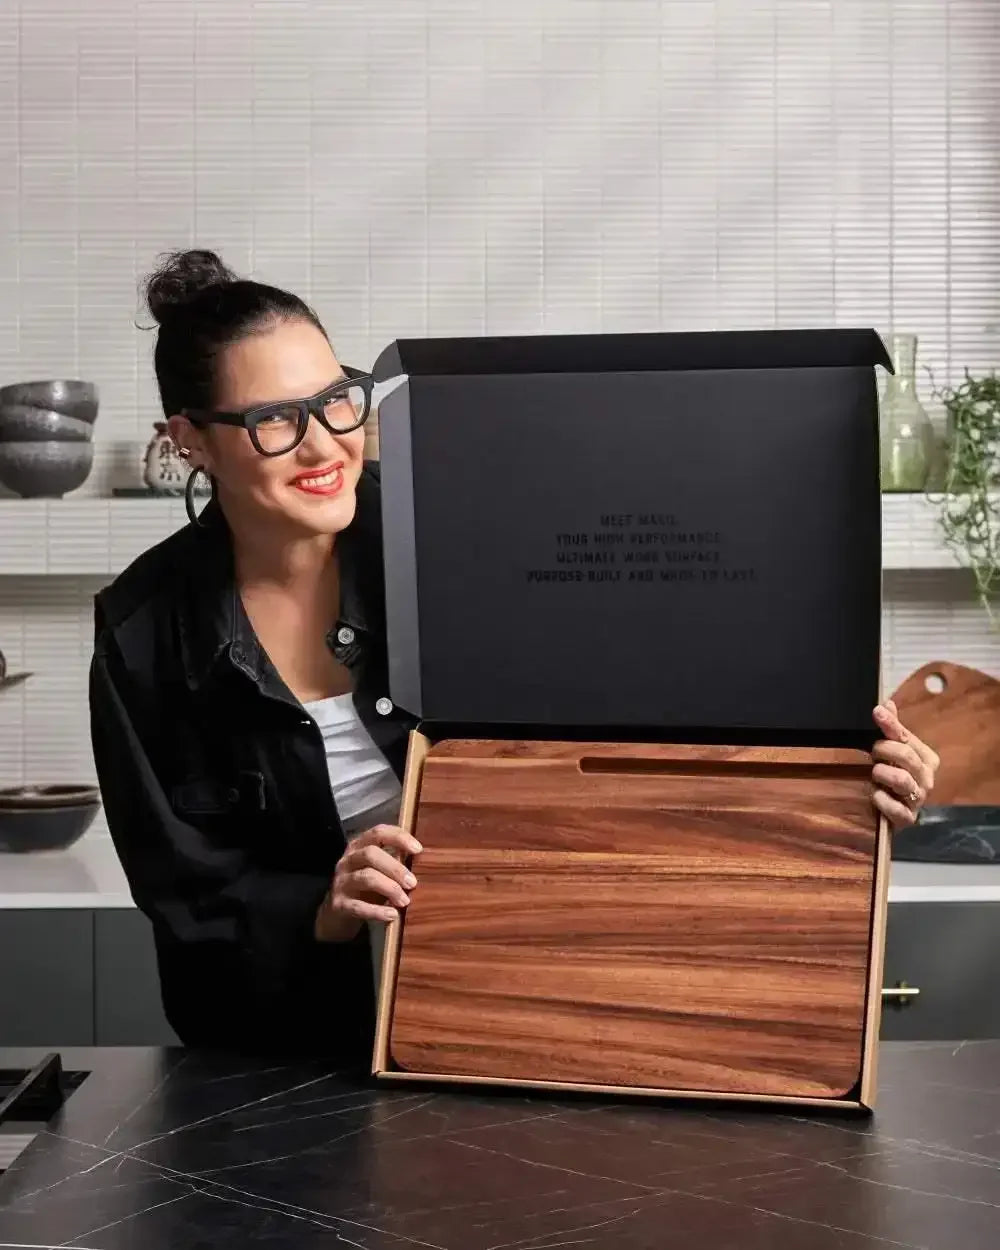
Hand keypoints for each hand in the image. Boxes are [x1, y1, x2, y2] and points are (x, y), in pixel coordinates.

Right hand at [315, 824, 421, 942]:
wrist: (336, 914)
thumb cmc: (365, 887)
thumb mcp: (379, 871)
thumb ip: (396, 862)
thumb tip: (423, 861)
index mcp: (360, 846)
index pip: (378, 832)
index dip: (399, 837)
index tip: (418, 849)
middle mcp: (348, 860)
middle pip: (371, 854)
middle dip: (395, 867)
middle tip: (413, 883)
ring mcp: (341, 881)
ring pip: (366, 877)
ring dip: (389, 888)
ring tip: (405, 901)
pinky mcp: (338, 904)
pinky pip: (358, 906)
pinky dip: (377, 911)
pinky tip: (392, 916)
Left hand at [871, 700, 939, 829]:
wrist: (893, 811)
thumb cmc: (894, 775)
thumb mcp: (893, 751)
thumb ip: (892, 729)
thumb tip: (887, 704)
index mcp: (926, 758)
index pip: (906, 738)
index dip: (890, 725)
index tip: (876, 712)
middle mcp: (927, 778)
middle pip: (906, 756)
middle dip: (883, 750)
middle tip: (873, 753)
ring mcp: (918, 799)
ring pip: (902, 780)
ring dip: (882, 773)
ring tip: (874, 773)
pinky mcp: (907, 817)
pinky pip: (895, 807)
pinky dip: (881, 799)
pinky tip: (875, 794)